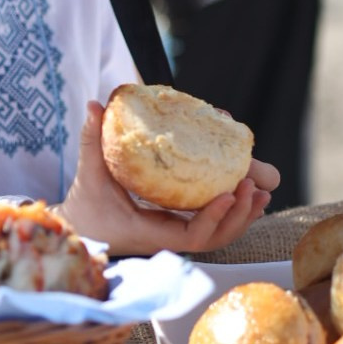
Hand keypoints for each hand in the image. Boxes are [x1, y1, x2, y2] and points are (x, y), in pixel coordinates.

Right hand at [57, 101, 279, 256]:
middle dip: (238, 215)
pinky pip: (211, 228)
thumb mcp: (88, 173)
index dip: (214, 218)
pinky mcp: (178, 230)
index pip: (191, 236)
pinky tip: (245, 197)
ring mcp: (174, 237)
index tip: (228, 193)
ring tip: (261, 193)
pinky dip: (231, 215)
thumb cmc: (84, 206)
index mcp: (148, 231)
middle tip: (253, 186)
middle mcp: (166, 239)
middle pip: (214, 239)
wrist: (82, 230)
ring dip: (242, 217)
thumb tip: (95, 104)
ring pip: (217, 236)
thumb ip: (91, 140)